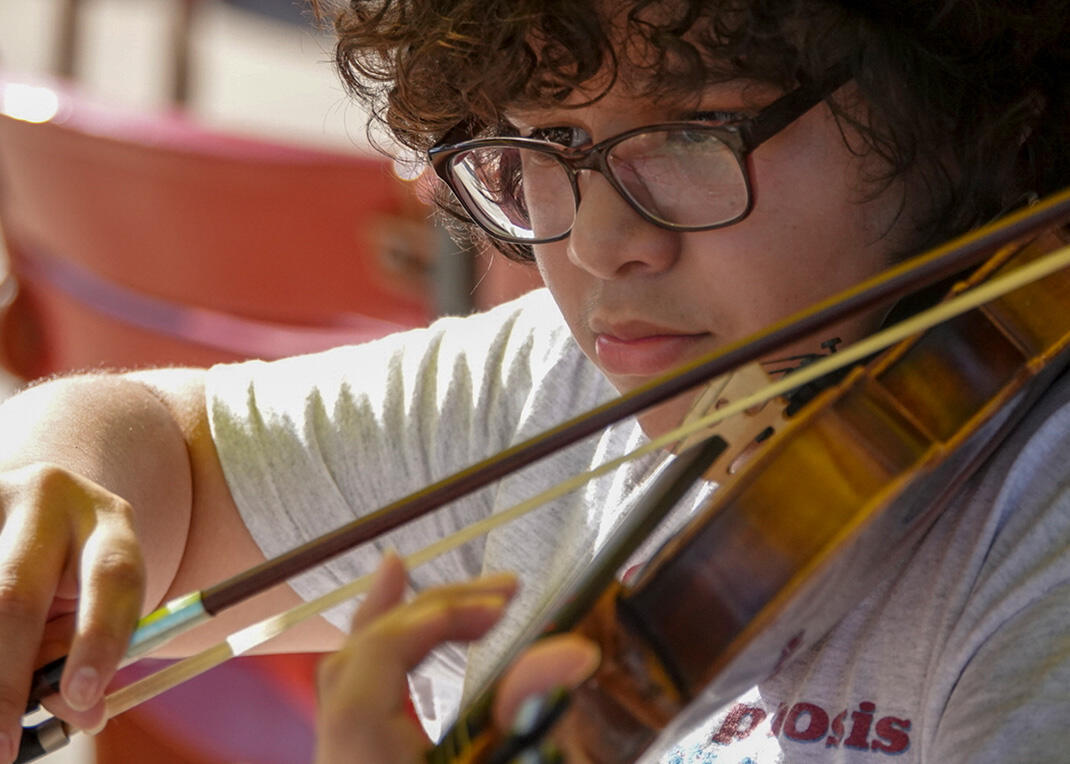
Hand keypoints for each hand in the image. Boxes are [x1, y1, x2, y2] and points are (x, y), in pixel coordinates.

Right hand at [0, 463, 145, 758]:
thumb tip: (83, 713)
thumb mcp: (89, 602)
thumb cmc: (68, 570)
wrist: (30, 511)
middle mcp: (51, 498)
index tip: (80, 699)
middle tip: (0, 743)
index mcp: (108, 521)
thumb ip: (85, 653)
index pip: (113, 577)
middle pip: (16, 594)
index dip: (100, 639)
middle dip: (5, 678)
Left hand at [314, 553, 600, 763]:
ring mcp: (348, 762)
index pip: (374, 662)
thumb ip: (530, 719)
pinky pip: (357, 706)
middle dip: (423, 609)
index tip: (504, 607)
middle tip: (501, 589)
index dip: (433, 618)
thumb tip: (574, 651)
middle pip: (357, 661)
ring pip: (349, 680)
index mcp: (363, 758)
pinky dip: (383, 662)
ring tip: (419, 579)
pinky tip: (412, 644)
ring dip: (394, 625)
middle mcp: (343, 759)